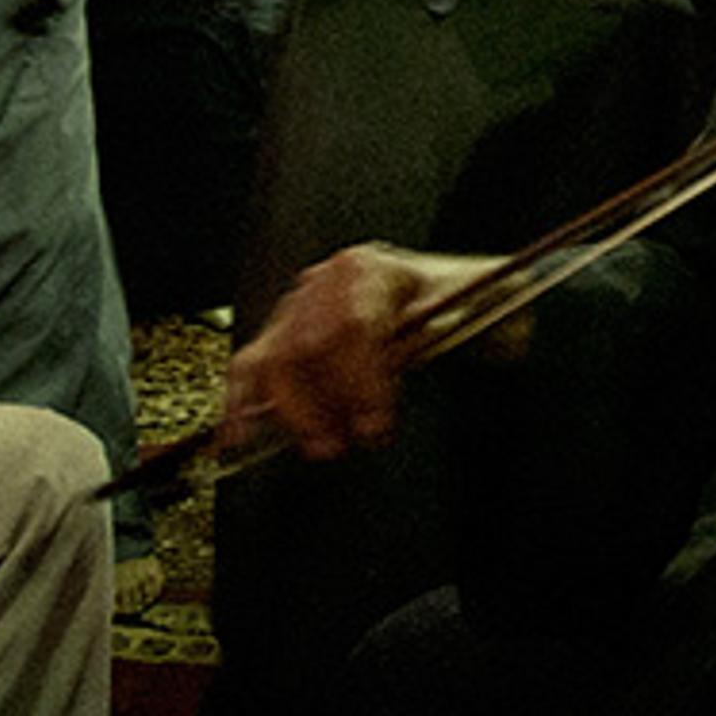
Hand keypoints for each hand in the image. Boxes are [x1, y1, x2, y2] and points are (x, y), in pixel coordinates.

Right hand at [218, 242, 501, 459]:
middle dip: (325, 402)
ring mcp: (303, 304)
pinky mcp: (287, 331)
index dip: (361, 381)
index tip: (375, 424)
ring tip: (321, 445)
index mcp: (373, 269)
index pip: (354, 324)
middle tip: (347, 443)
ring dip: (292, 410)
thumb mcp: (476, 314)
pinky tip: (238, 436)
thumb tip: (419, 346)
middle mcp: (329, 279)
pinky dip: (243, 401)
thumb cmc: (475, 306)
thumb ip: (450, 331)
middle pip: (307, 343)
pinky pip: (254, 364)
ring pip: (275, 358)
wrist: (474, 300)